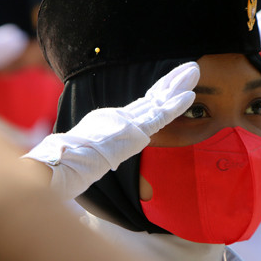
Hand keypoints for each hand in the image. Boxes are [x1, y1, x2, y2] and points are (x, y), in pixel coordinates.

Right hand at [24, 62, 198, 199]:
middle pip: (155, 97)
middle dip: (173, 82)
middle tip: (191, 68)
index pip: (145, 106)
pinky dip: (175, 106)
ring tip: (194, 71)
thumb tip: (143, 192)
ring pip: (160, 101)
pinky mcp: (134, 128)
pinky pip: (160, 116)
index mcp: (115, 122)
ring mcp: (129, 120)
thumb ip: (117, 168)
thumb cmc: (75, 164)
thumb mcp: (96, 162)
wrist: (66, 160)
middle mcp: (124, 117)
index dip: (161, 94)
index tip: (175, 84)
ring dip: (178, 86)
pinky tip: (190, 96)